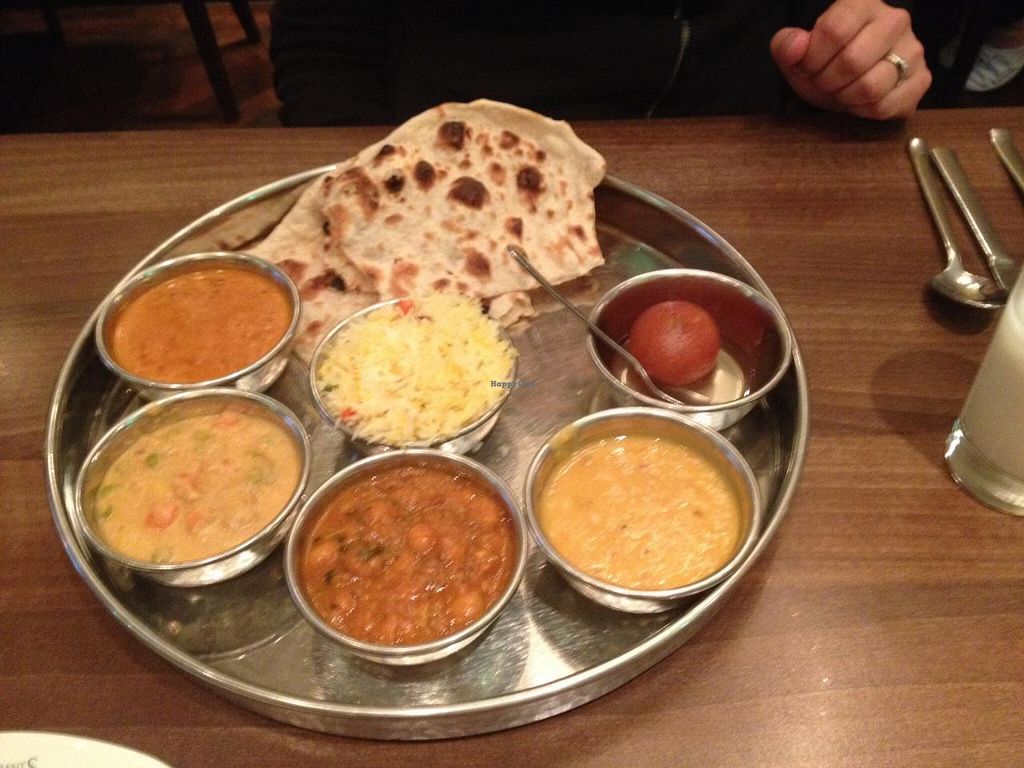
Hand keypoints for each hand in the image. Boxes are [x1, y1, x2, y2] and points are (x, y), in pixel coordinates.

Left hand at [770, 0, 930, 119]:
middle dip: (828, 81)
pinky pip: (886, 106)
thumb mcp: (796, 54)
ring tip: (841, 91)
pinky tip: (860, 101)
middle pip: (853, 61)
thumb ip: (786, 45)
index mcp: (862, 3)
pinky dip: (864, 111)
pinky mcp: (922, 80)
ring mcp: (913, 50)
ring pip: (871, 86)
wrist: (847, 82)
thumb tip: (795, 46)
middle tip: (824, 83)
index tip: (807, 67)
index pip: (834, 30)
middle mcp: (895, 19)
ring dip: (845, 98)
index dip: (812, 58)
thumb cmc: (824, 63)